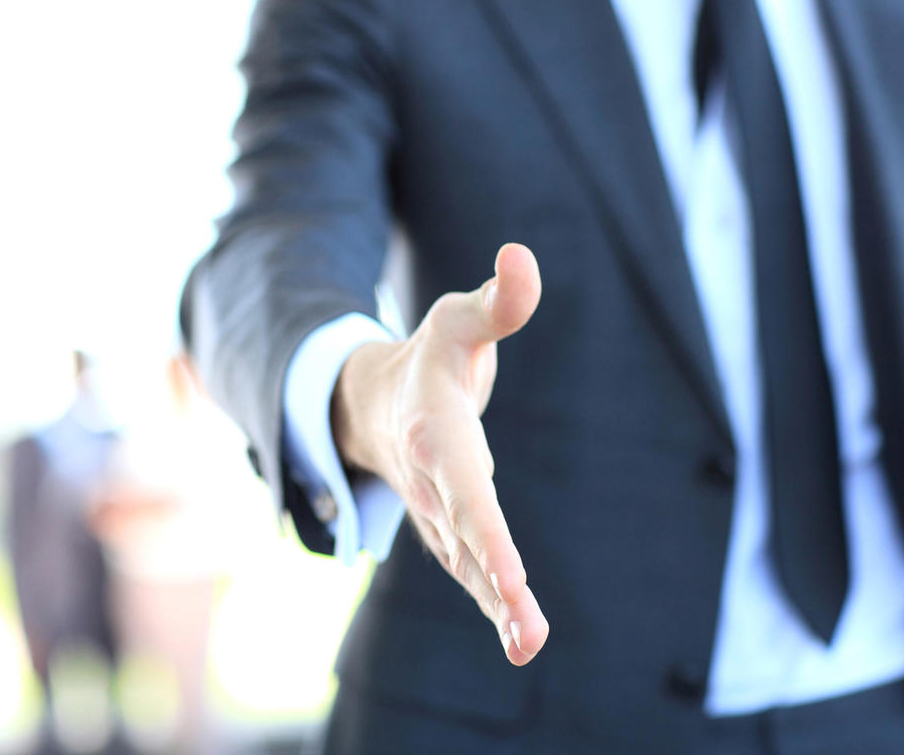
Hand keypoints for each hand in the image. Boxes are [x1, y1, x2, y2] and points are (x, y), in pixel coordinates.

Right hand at [332, 243, 549, 664]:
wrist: (373, 402)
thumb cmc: (429, 356)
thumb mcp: (457, 319)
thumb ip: (498, 300)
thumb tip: (521, 256)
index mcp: (435, 435)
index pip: (467, 491)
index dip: (490, 537)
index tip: (514, 578)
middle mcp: (431, 483)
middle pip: (468, 542)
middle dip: (497, 590)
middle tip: (529, 638)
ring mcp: (436, 512)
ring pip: (468, 566)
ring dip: (497, 608)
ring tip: (528, 646)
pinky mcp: (448, 529)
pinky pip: (470, 570)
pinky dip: (492, 602)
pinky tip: (519, 636)